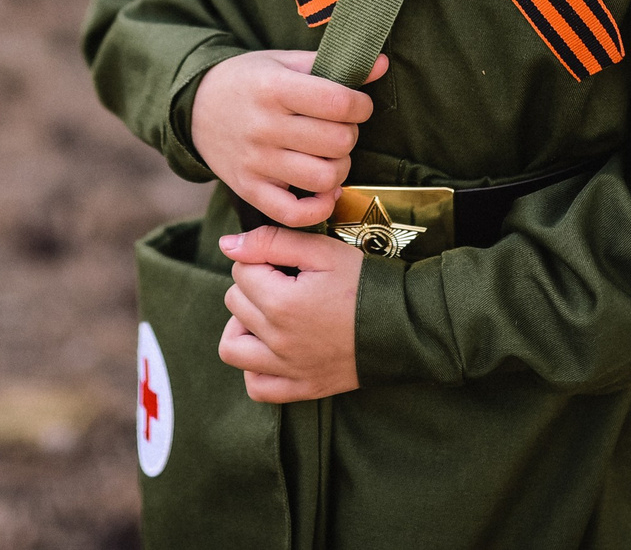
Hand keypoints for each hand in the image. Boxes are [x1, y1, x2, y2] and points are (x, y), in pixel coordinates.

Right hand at [189, 49, 388, 226]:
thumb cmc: (249, 80)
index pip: (338, 103)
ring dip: (339, 168)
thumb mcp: (283, 61)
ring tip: (331, 156)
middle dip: (350, 135)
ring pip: (323, 179)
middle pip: (337, 142)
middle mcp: (264, 126)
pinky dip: (319, 207)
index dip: (361, 106)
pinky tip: (322, 190)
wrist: (195, 107)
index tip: (357, 105)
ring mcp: (255, 162)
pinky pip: (294, 213)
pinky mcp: (249, 189)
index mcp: (274, 87)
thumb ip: (332, 65)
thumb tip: (383, 64)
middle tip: (339, 129)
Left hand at [218, 225, 363, 401]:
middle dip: (254, 286)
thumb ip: (271, 242)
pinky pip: (256, 387)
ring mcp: (287, 369)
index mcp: (281, 303)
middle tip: (287, 283)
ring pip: (232, 347)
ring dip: (243, 327)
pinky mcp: (301, 388)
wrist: (403, 325)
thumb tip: (227, 245)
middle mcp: (277, 341)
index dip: (263, 260)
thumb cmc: (363, 283)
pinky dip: (255, 368)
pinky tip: (272, 349)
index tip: (289, 264)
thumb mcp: (322, 251)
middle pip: (234, 303)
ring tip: (269, 315)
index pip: (240, 271)